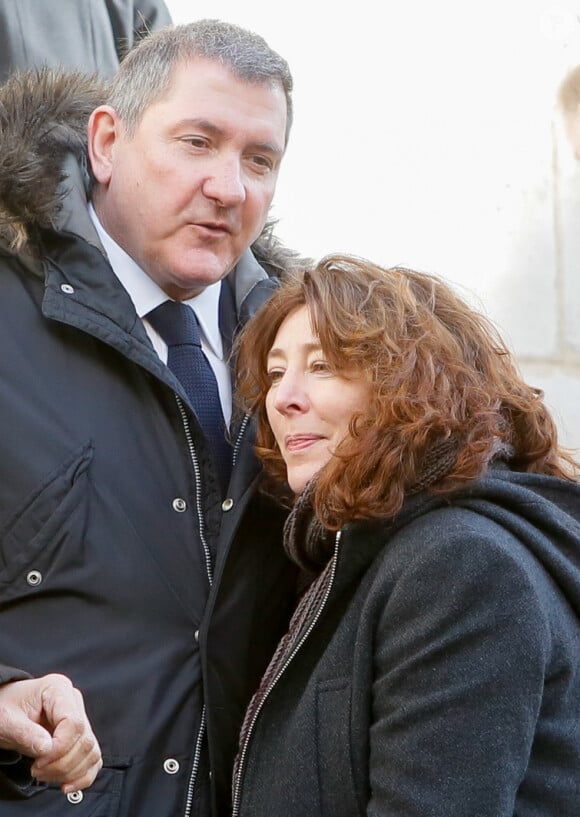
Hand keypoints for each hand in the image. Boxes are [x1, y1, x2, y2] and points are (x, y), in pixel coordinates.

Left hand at [0, 674, 101, 792]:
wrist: (5, 710)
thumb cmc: (5, 709)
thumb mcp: (6, 720)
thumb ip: (25, 733)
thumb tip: (47, 749)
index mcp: (58, 689)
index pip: (73, 722)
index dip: (59, 748)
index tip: (38, 761)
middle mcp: (74, 701)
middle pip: (84, 739)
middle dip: (61, 764)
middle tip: (36, 770)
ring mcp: (80, 718)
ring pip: (91, 751)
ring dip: (69, 772)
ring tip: (44, 773)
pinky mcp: (80, 736)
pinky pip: (93, 758)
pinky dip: (82, 775)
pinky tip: (65, 784)